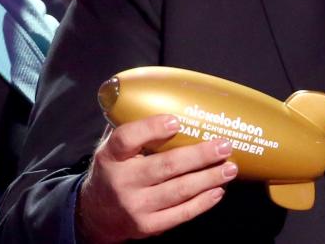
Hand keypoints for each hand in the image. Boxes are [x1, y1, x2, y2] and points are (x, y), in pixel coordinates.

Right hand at [77, 115, 237, 242]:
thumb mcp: (112, 148)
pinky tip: (218, 190)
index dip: (151, 129)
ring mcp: (134, 206)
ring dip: (208, 178)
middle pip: (165, 166)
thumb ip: (133, 127)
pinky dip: (202, 202)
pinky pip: (179, 214)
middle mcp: (121, 182)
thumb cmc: (114, 170)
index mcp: (110, 156)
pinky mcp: (146, 226)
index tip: (177, 121)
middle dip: (199, 156)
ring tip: (230, 168)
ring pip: (178, 191)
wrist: (95, 215)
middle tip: (224, 146)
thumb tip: (169, 98)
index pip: (126, 139)